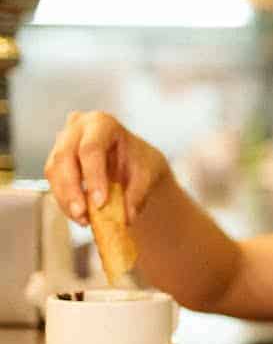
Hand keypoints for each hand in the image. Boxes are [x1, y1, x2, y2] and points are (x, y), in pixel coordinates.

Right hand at [42, 111, 169, 225]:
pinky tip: (79, 216)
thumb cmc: (140, 161)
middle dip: (72, 189)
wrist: (132, 161)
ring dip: (66, 199)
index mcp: (103, 123)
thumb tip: (127, 216)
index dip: (93, 176)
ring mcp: (62, 142)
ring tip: (84, 220)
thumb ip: (138, 193)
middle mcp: (77, 128)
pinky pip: (53, 182)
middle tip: (83, 215)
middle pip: (65, 157)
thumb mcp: (147, 174)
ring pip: (54, 171)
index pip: (91, 148)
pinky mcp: (55, 161)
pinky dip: (65, 202)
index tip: (100, 202)